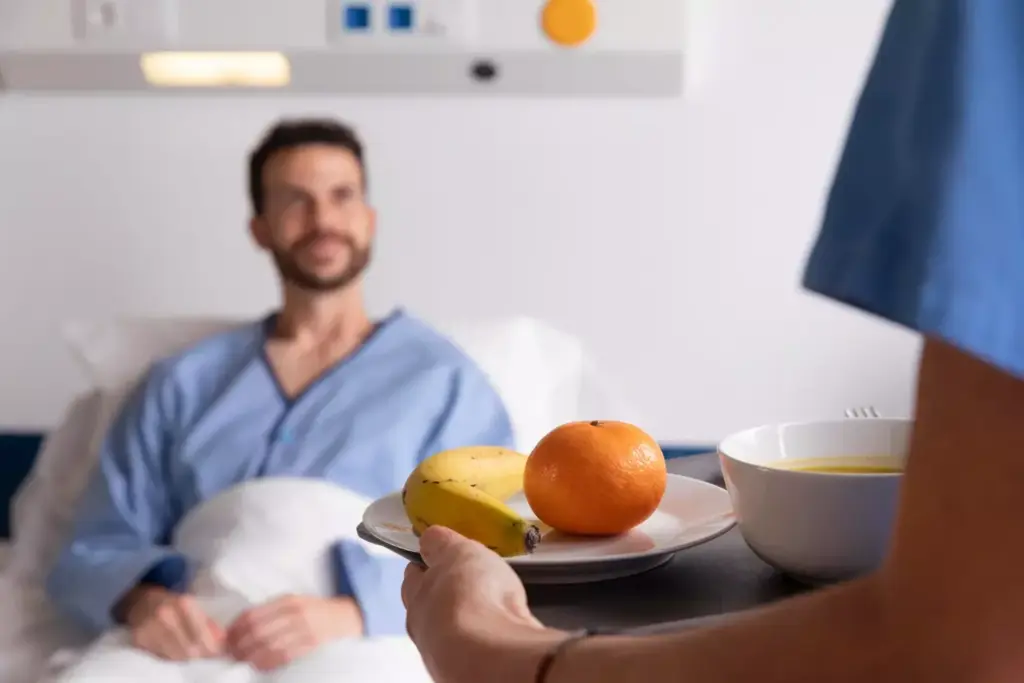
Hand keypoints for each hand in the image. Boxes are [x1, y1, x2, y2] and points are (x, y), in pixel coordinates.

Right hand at [124, 586, 225, 660]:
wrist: (139, 600)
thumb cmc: (171, 602)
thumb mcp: (192, 605)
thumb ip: (207, 622)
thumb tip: (222, 639)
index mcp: (183, 603)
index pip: (201, 634)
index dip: (212, 646)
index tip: (218, 651)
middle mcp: (165, 615)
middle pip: (189, 648)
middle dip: (201, 654)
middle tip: (206, 655)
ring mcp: (149, 628)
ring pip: (176, 656)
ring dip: (186, 657)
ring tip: (192, 653)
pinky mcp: (138, 640)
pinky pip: (161, 656)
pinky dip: (172, 657)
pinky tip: (176, 651)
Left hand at [226, 595, 361, 670]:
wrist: (343, 616)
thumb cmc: (313, 610)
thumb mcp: (293, 601)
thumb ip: (270, 610)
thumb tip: (240, 626)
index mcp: (288, 600)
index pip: (254, 615)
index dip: (236, 628)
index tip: (227, 638)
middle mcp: (295, 613)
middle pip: (259, 632)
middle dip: (240, 645)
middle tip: (231, 653)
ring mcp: (304, 629)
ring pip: (269, 646)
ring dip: (251, 656)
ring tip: (242, 660)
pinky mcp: (311, 644)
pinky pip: (284, 656)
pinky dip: (268, 662)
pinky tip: (258, 665)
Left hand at [402, 526, 565, 682]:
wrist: (490, 654)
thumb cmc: (469, 594)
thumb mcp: (457, 550)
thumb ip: (442, 543)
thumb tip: (429, 537)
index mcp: (415, 595)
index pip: (413, 577)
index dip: (424, 565)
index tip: (433, 557)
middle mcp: (424, 628)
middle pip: (429, 607)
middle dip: (442, 595)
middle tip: (464, 582)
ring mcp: (444, 653)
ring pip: (449, 630)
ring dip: (464, 619)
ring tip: (486, 608)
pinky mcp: (470, 668)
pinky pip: (474, 645)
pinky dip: (484, 636)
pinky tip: (499, 628)